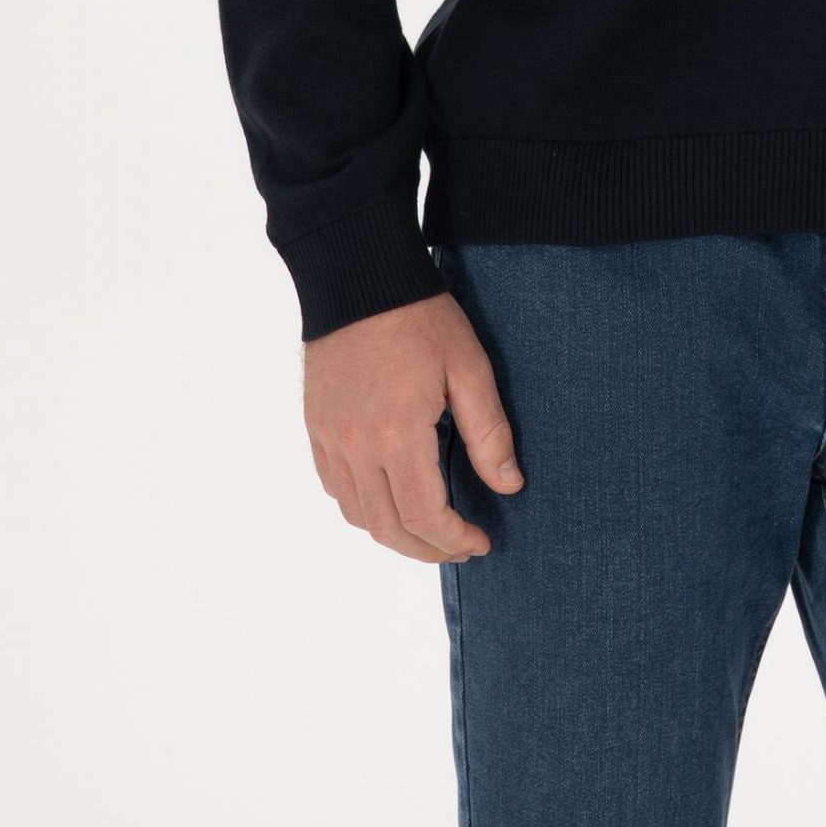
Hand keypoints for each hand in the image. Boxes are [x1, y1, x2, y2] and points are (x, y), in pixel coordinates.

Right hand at [303, 289, 525, 563]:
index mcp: (397, 433)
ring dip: (394, 534)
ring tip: (428, 532)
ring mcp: (331, 438)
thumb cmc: (419, 316)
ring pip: (358, 515)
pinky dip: (362, 508)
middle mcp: (357, 446)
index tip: (480, 542)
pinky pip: (334, 487)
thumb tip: (508, 486)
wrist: (359, 278)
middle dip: (428, 548)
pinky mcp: (317, 427)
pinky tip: (388, 500)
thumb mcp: (469, 367)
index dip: (454, 539)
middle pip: (389, 527)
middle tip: (459, 548)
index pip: (425, 515)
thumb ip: (488, 432)